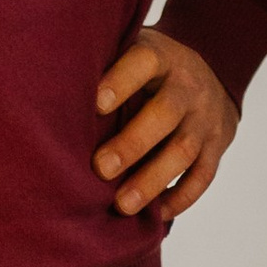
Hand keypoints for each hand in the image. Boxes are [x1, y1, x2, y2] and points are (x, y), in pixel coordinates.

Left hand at [94, 30, 238, 220]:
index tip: (95, 105)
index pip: (145, 62)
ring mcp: (206, 118)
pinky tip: (155, 214)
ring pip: (184, 150)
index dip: (121, 82)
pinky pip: (203, 176)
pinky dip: (179, 198)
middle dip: (132, 144)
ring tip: (122, 204)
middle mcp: (188, 86)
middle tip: (100, 168)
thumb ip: (104, 65)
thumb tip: (49, 91)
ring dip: (153, 180)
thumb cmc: (148, 72)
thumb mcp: (131, 53)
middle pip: (165, 113)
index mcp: (162, 57)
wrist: (212, 75)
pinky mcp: (217, 146)